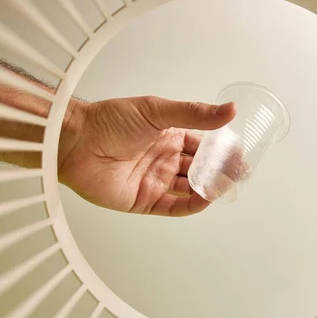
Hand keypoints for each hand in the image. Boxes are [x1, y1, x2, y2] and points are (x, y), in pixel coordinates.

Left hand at [58, 96, 235, 216]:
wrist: (76, 141)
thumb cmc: (110, 120)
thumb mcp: (158, 111)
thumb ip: (195, 114)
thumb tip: (229, 110)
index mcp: (170, 136)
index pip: (203, 147)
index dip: (222, 153)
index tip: (240, 156)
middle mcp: (164, 159)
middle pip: (199, 170)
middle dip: (220, 173)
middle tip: (238, 174)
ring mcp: (155, 181)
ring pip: (189, 189)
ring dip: (208, 189)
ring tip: (224, 186)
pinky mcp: (144, 200)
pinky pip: (173, 207)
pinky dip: (190, 205)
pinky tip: (205, 198)